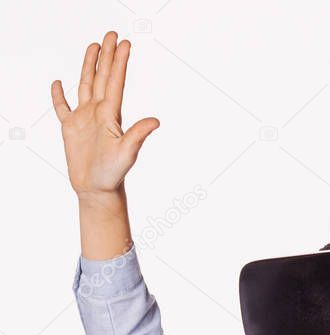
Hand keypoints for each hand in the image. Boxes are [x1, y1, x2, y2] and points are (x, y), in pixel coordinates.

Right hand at [51, 30, 158, 199]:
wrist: (97, 190)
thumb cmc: (113, 174)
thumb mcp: (127, 153)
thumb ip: (138, 134)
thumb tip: (156, 121)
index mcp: (111, 115)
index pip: (115, 83)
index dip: (119, 63)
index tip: (125, 43)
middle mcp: (99, 113)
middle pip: (102, 78)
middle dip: (107, 56)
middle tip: (111, 34)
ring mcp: (84, 119)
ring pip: (85, 85)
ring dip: (89, 66)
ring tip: (94, 47)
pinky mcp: (70, 129)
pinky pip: (63, 107)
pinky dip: (59, 96)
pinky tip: (58, 83)